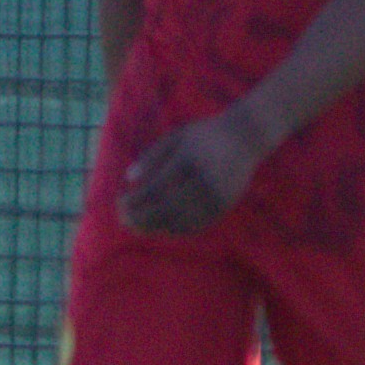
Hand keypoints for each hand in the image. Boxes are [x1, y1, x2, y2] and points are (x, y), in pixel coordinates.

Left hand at [117, 109, 270, 238]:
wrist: (245, 137)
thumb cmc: (204, 135)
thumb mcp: (176, 136)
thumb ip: (152, 156)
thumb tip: (129, 178)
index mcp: (189, 160)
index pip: (157, 187)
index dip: (136, 199)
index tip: (119, 201)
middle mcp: (204, 181)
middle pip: (168, 208)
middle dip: (142, 217)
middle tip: (123, 220)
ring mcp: (216, 196)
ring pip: (182, 220)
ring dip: (156, 227)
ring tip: (137, 227)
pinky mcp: (225, 206)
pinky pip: (198, 224)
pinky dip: (177, 229)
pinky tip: (161, 228)